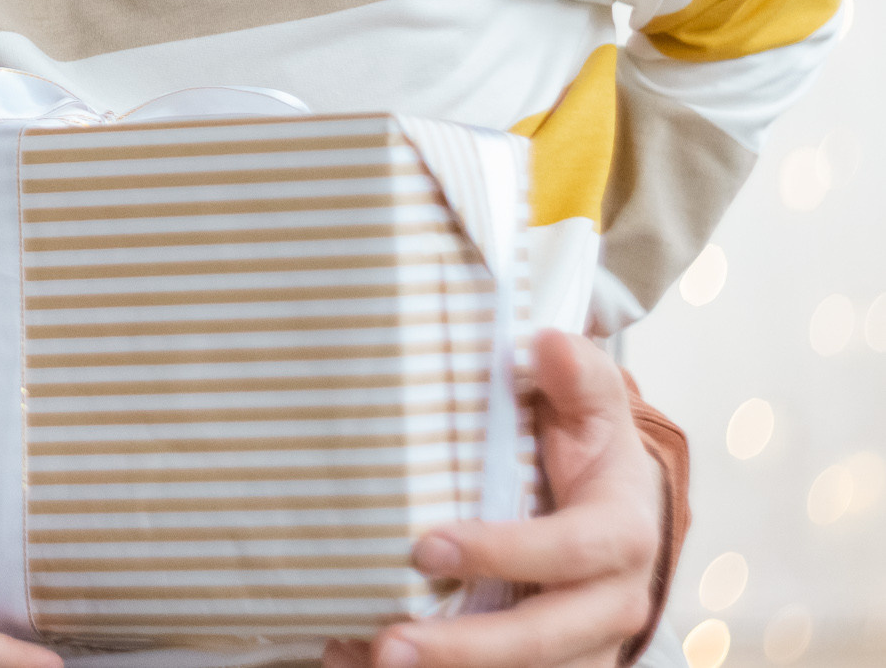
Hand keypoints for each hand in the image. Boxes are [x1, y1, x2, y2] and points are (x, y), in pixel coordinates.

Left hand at [324, 329, 663, 667]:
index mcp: (621, 537)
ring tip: (363, 659)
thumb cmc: (592, 454)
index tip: (428, 546)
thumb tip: (551, 342)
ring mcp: (583, 647)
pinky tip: (355, 658)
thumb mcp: (592, 408)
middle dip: (466, 649)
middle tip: (388, 644)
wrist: (620, 512)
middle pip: (542, 641)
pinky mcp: (551, 666)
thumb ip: (577, 378)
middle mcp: (608, 605)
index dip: (504, 554)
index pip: (568, 554)